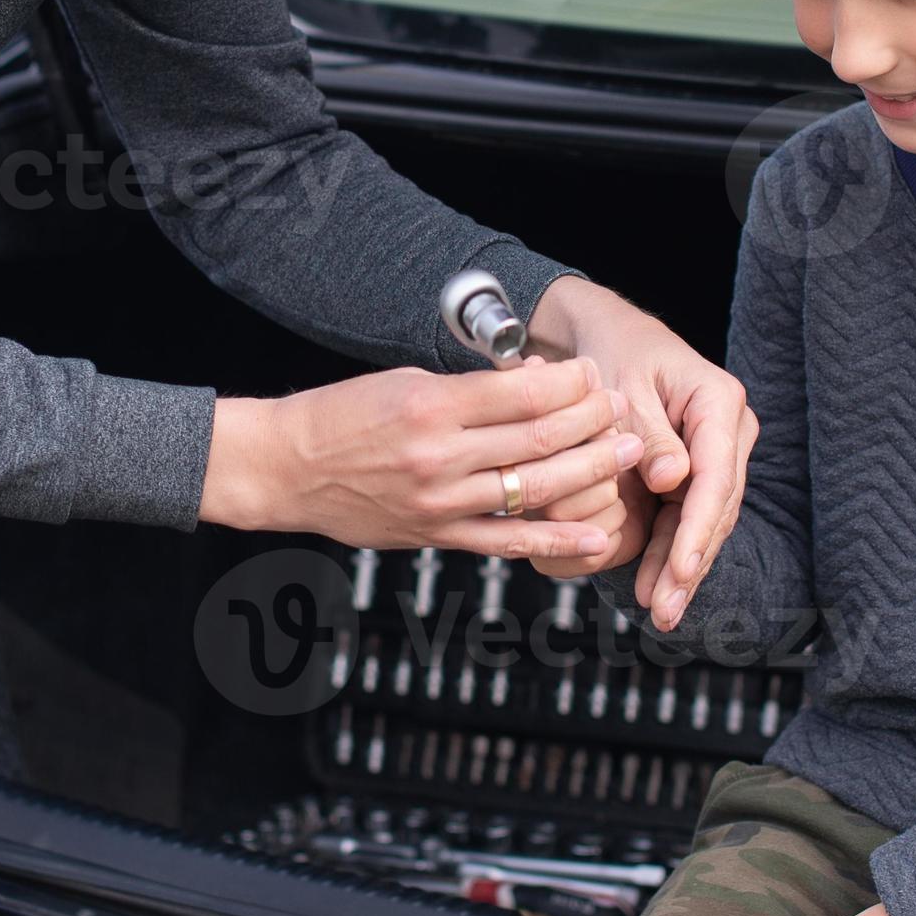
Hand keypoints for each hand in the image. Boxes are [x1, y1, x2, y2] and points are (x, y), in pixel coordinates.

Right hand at [199, 356, 643, 562]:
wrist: (288, 468)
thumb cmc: (344, 415)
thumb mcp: (406, 382)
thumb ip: (471, 388)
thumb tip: (537, 383)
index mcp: (433, 405)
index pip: (525, 392)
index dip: (571, 383)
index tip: (593, 374)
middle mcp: (440, 456)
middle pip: (541, 438)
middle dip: (594, 421)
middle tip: (624, 410)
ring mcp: (441, 502)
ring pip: (535, 487)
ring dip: (591, 470)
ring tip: (627, 454)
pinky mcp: (438, 535)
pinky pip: (509, 541)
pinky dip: (558, 538)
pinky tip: (597, 532)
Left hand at [528, 279, 754, 628]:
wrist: (605, 334)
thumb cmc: (611, 351)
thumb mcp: (621, 385)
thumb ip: (650, 434)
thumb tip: (673, 483)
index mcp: (719, 403)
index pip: (716, 478)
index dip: (697, 531)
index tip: (681, 571)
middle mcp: (727, 432)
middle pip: (715, 509)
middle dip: (691, 563)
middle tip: (666, 611)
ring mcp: (713, 455)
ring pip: (703, 523)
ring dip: (681, 569)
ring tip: (661, 613)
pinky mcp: (693, 473)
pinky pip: (684, 520)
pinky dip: (669, 554)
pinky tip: (657, 590)